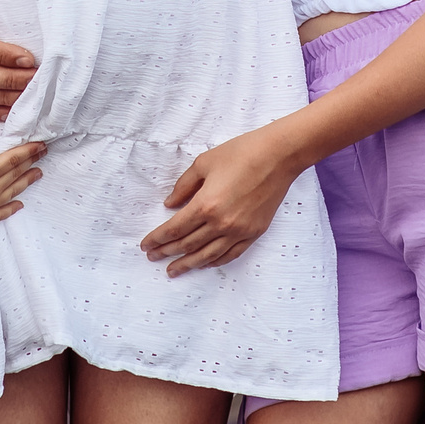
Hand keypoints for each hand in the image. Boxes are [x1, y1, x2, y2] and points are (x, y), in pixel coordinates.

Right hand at [0, 120, 46, 244]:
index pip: (12, 159)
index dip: (28, 150)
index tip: (41, 144)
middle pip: (16, 172)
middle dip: (32, 161)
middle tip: (45, 153)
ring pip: (14, 190)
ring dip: (27, 180)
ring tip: (39, 174)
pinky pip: (3, 212)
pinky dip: (13, 207)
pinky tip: (20, 206)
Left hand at [141, 127, 299, 277]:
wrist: (278, 156)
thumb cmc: (240, 153)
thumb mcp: (204, 163)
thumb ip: (184, 186)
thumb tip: (170, 204)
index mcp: (205, 204)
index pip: (175, 229)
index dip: (157, 239)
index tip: (146, 245)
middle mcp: (221, 223)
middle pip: (188, 244)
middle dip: (167, 252)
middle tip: (153, 258)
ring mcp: (239, 231)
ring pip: (208, 255)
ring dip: (188, 264)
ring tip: (173, 270)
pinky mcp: (254, 232)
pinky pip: (231, 254)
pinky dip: (215, 261)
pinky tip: (205, 263)